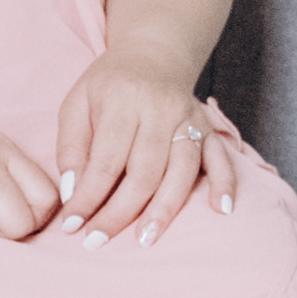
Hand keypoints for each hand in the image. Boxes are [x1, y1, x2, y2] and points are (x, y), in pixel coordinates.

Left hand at [49, 55, 246, 240]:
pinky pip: (221, 157)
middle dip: (119, 212)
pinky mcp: (209, 128)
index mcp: (123, 100)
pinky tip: (220, 210)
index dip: (89, 197)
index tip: (72, 225)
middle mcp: (160, 109)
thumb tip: (72, 194)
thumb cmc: (109, 86)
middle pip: (144, 171)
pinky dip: (224, 184)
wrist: (153, 55)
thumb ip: (71, 148)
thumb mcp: (77, 105)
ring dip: (164, 209)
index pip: (107, 160)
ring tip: (146, 239)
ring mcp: (189, 118)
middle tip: (97, 242)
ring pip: (182, 170)